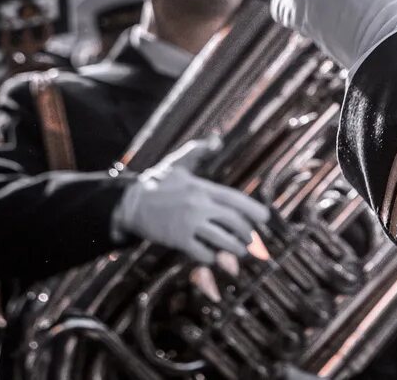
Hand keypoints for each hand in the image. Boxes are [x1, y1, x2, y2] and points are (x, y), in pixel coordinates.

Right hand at [112, 137, 270, 264]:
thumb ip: (199, 151)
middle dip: (247, 233)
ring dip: (234, 248)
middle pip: (233, 221)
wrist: (130, 202)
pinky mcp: (177, 239)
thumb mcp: (179, 163)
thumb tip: (217, 140)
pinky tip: (213, 256)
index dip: (253, 210)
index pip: (235, 199)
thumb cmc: (157, 182)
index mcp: (202, 188)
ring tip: (240, 251)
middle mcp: (199, 205)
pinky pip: (201, 252)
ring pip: (221, 239)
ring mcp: (188, 223)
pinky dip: (211, 256)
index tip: (265, 218)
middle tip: (252, 240)